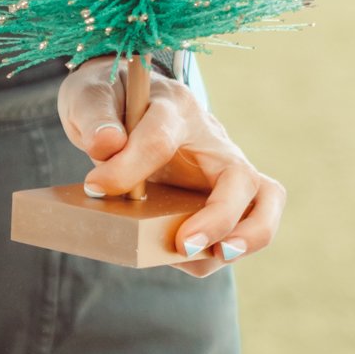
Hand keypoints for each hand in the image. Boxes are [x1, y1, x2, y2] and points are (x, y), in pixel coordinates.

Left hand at [55, 58, 284, 278]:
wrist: (125, 102)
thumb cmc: (111, 101)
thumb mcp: (90, 96)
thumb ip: (95, 116)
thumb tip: (108, 146)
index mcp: (175, 108)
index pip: (160, 139)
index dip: (127, 168)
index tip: (96, 187)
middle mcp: (212, 139)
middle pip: (241, 177)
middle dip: (219, 218)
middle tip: (183, 244)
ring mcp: (225, 169)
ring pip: (264, 203)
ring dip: (241, 239)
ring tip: (194, 257)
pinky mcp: (227, 196)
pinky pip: (246, 225)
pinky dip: (217, 251)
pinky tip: (178, 257)